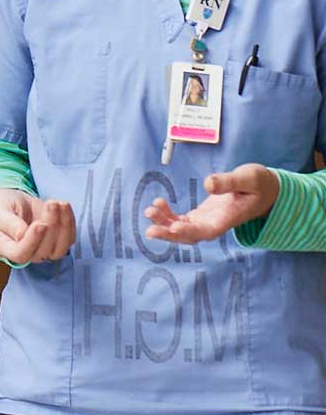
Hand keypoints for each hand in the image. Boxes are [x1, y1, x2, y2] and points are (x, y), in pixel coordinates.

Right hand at [0, 188, 75, 264]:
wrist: (13, 202)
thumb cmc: (2, 207)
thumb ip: (8, 223)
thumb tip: (21, 234)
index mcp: (4, 248)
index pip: (20, 254)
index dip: (32, 241)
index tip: (40, 224)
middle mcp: (25, 253)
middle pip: (43, 251)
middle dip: (51, 226)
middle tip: (51, 204)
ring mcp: (42, 250)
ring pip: (59, 249)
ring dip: (64, 226)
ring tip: (60, 204)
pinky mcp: (56, 242)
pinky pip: (68, 239)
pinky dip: (70, 223)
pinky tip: (64, 206)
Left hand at [144, 163, 279, 243]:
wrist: (265, 190)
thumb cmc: (259, 183)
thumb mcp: (248, 177)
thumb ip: (228, 181)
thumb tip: (208, 184)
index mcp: (229, 218)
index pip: (208, 231)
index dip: (191, 232)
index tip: (176, 226)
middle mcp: (216, 224)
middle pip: (191, 236)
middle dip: (170, 234)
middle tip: (150, 230)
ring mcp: (208, 221)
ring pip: (183, 230)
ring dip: (165, 224)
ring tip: (149, 210)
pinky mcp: (202, 215)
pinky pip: (182, 220)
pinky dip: (168, 215)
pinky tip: (158, 203)